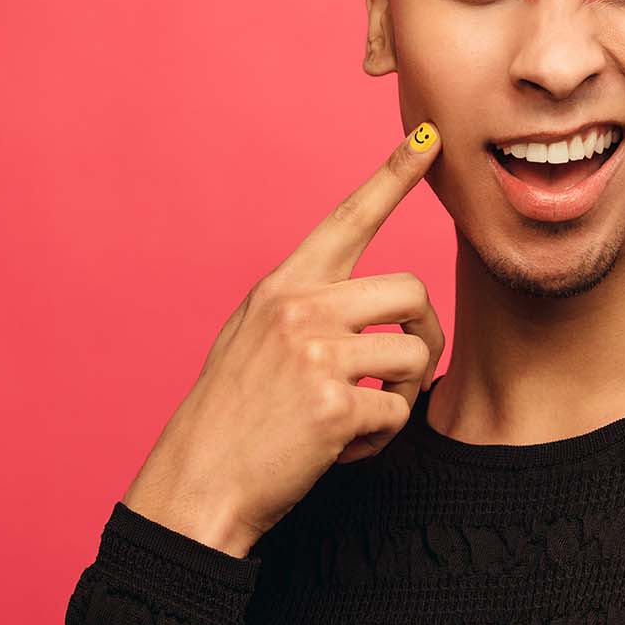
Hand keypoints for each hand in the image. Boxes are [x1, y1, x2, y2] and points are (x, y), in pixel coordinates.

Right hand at [119, 123, 446, 556]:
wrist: (198, 483)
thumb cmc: (230, 418)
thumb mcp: (251, 340)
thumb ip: (302, 311)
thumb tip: (365, 307)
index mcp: (281, 288)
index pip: (346, 220)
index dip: (391, 178)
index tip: (426, 141)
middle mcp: (298, 309)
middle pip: (411, 292)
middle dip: (423, 336)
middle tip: (402, 375)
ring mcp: (316, 353)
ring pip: (414, 356)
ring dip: (399, 397)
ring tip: (354, 418)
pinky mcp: (334, 403)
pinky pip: (397, 413)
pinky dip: (378, 441)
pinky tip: (337, 450)